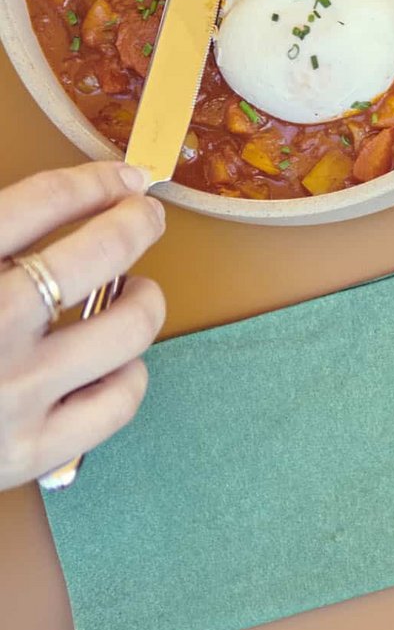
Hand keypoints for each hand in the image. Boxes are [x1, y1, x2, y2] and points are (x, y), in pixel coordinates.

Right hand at [0, 162, 165, 489]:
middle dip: (136, 224)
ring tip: (133, 293)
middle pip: (101, 252)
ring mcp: (14, 391)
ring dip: (143, 300)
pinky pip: (119, 401)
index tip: (121, 179)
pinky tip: (113, 363)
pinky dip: (128, 374)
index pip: (41, 202)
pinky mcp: (29, 449)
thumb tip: (60, 200)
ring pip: (129, 328)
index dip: (93, 183)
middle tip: (143, 218)